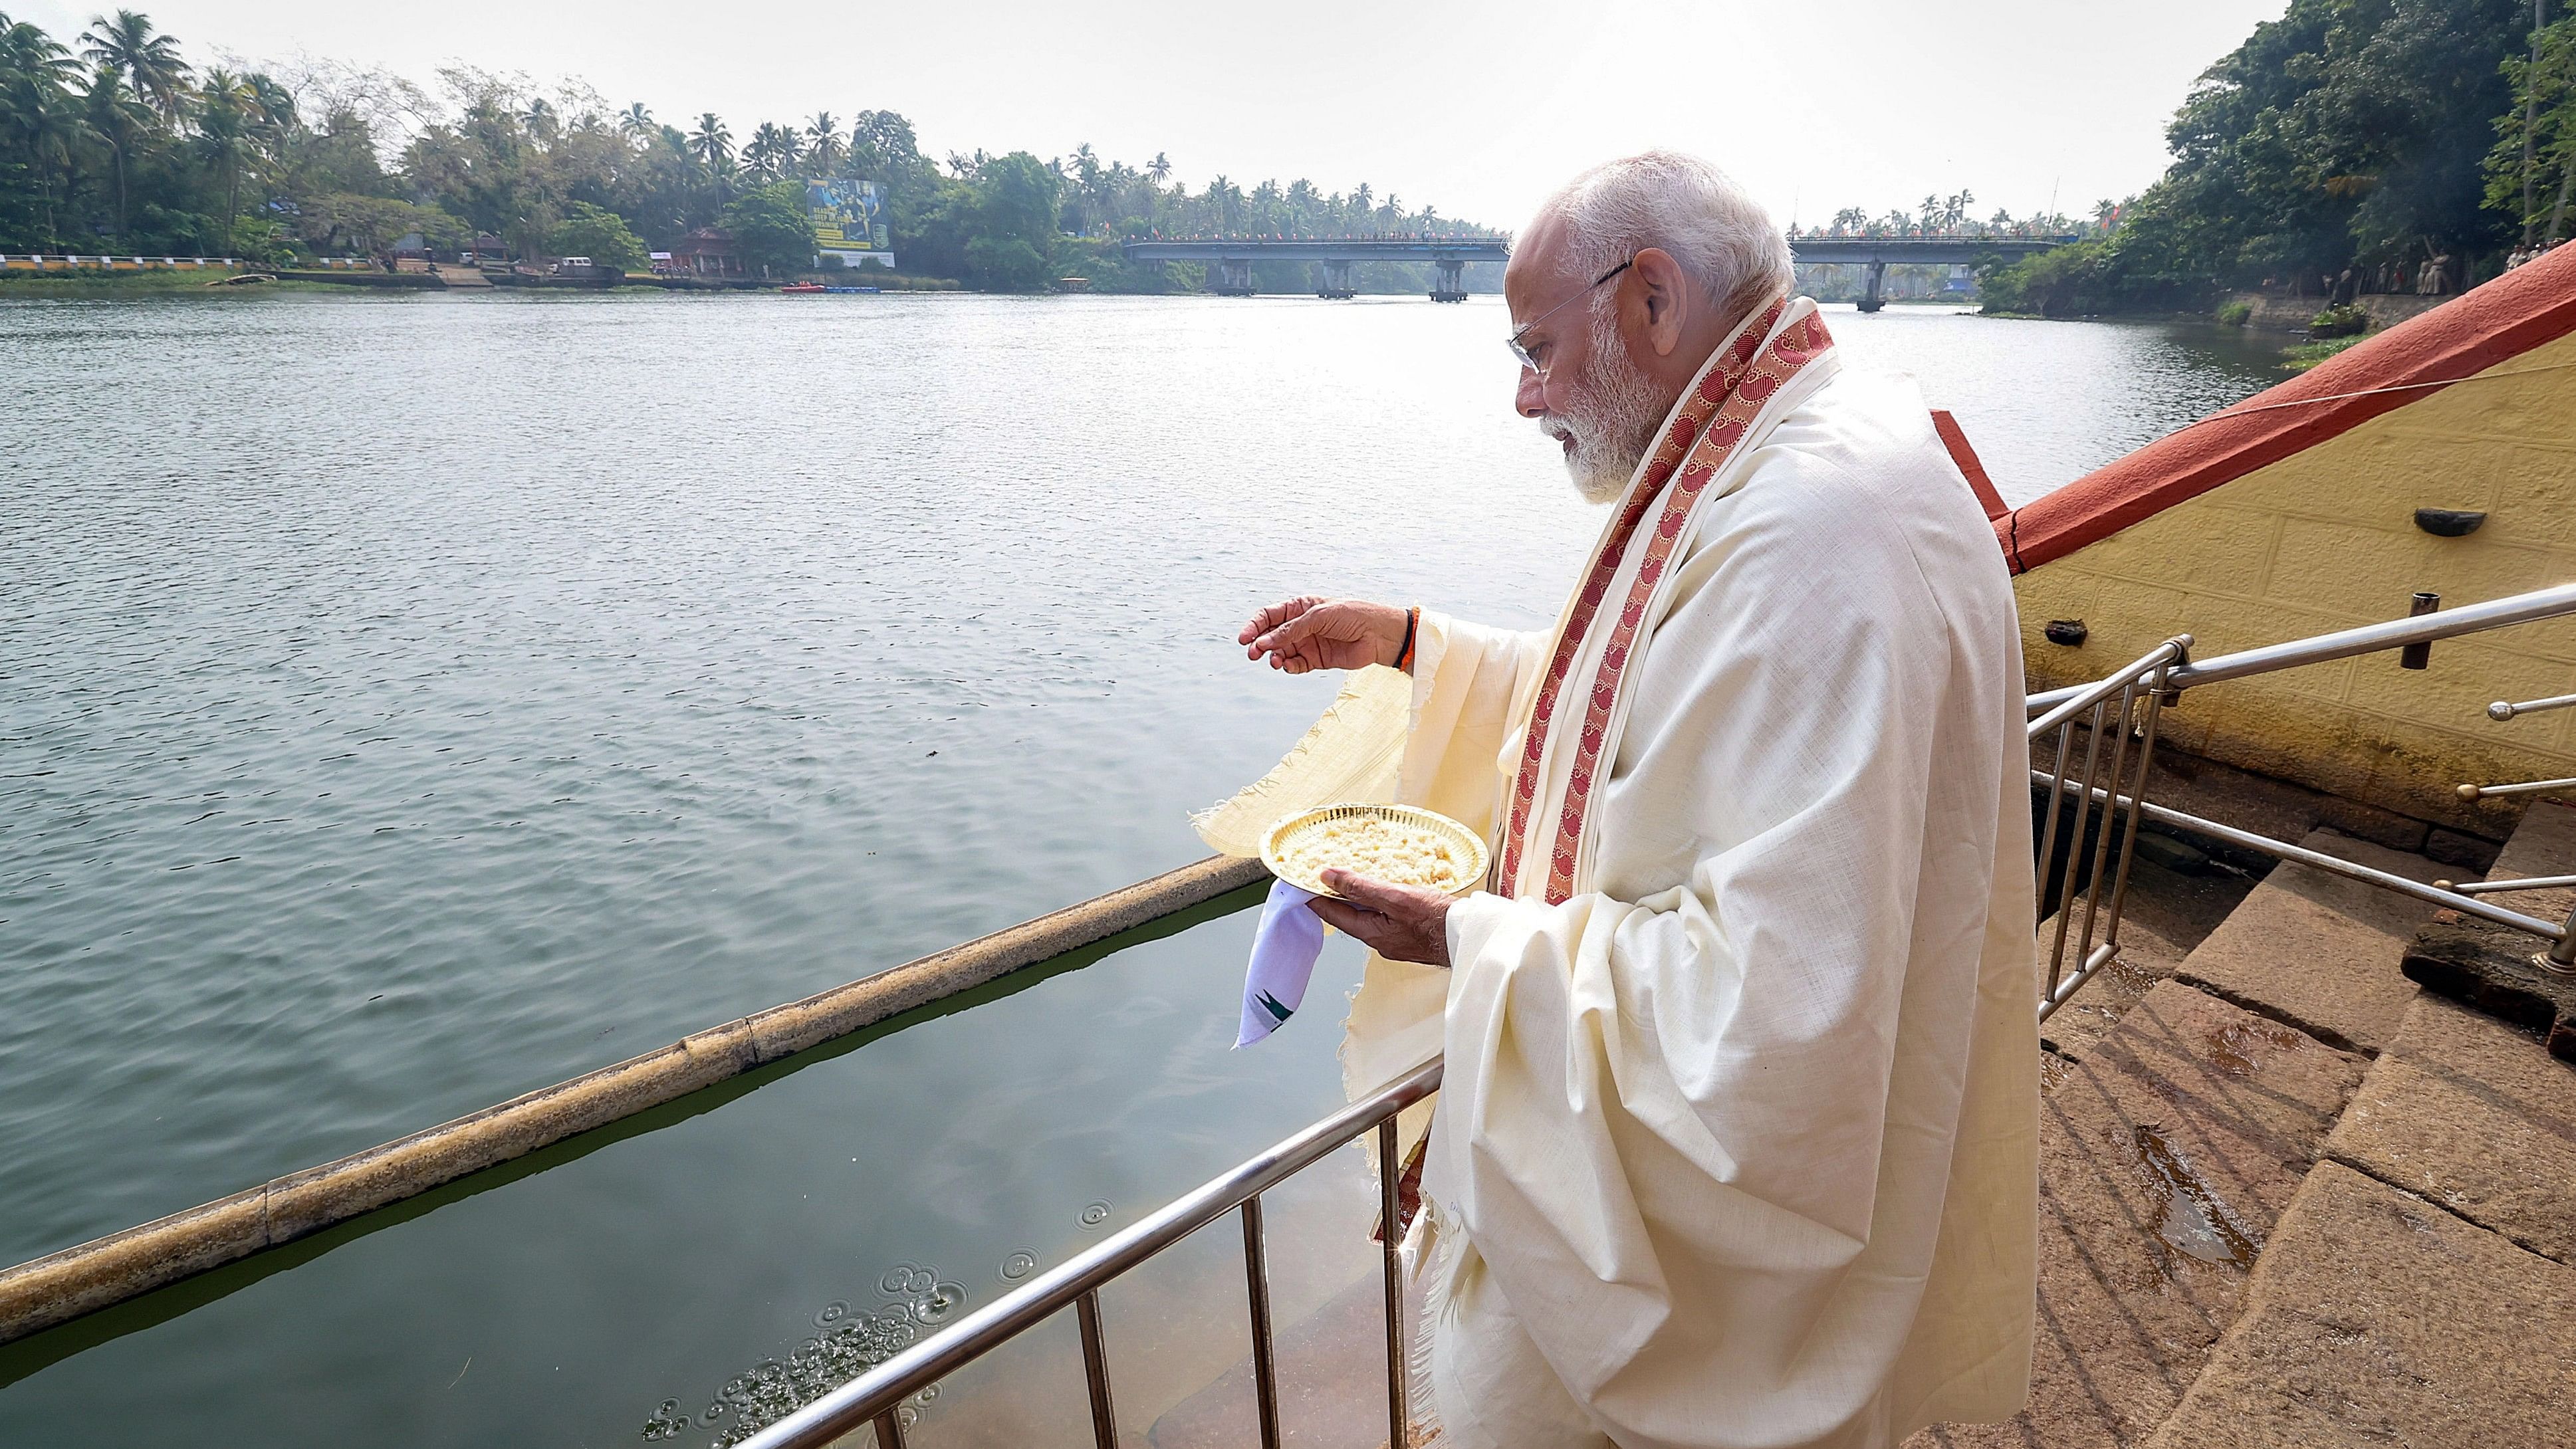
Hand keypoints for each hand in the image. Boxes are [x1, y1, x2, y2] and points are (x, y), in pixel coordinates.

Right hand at [1239, 597, 1407, 674]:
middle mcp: (1301, 626)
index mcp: (1300, 607)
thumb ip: (1292, 630)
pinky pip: (1296, 665)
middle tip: (1253, 654)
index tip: (1245, 639)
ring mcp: (1308, 643)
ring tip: (1275, 662)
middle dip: (1260, 644)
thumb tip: (1265, 642)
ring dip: (1274, 657)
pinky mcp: (1316, 660)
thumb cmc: (1352, 616)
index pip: (1269, 616)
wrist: (1379, 635)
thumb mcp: (1319, 617)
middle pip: (1271, 636)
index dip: (1255, 626)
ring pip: (1281, 652)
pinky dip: (1289, 667)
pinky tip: (1287, 666)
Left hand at [1307, 870, 1451, 965]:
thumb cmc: (1437, 919)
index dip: (1316, 898)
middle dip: (1336, 898)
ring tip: (1352, 881)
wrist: (1470, 937)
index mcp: (1372, 934)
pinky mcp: (1410, 937)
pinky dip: (1379, 904)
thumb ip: (1360, 887)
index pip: (1333, 915)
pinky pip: (1386, 918)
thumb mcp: (1395, 897)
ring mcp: (1396, 941)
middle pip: (1350, 917)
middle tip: (1324, 878)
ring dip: (1359, 899)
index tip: (1302, 885)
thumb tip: (1327, 876)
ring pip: (1369, 917)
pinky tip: (1386, 892)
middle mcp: (1381, 942)